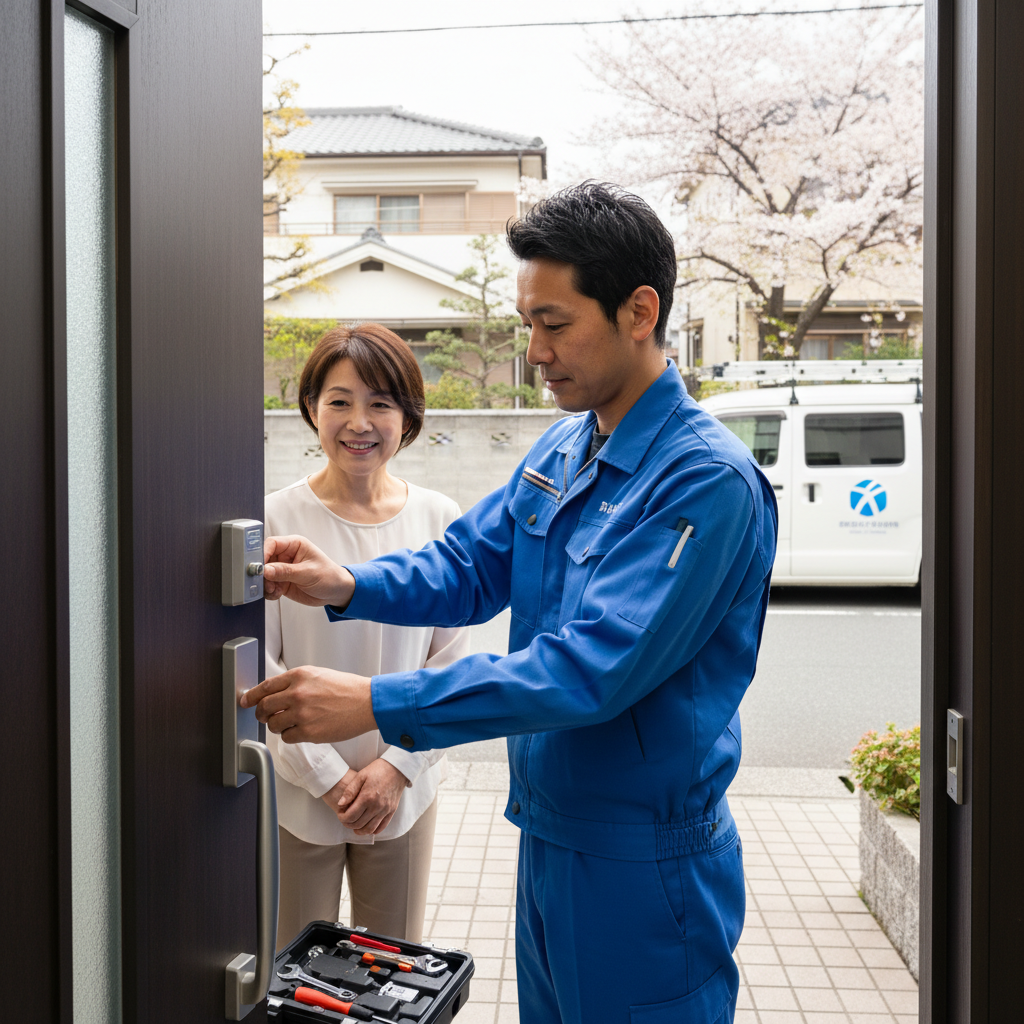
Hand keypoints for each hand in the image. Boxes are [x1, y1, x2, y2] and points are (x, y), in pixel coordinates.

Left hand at [239, 665, 375, 742]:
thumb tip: (275, 693)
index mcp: (299, 675)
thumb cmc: (347, 689)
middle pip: (264, 707)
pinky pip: (287, 738)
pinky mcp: (308, 732)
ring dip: (277, 726)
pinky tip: (301, 730)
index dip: (251, 696)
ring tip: (289, 723)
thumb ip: (296, 682)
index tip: (245, 701)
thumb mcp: (318, 675)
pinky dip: (290, 736)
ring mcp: (302, 713)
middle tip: (264, 716)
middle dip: (261, 714)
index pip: (265, 686)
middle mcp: (298, 693)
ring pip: (273, 725)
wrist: (367, 703)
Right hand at [262, 535, 355, 607]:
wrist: (336, 592)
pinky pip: (268, 586)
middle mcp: (286, 556)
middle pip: (264, 560)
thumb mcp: (308, 573)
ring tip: (274, 590)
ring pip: (264, 575)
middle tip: (264, 582)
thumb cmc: (329, 576)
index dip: (263, 554)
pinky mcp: (282, 582)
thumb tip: (265, 570)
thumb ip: (285, 571)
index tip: (259, 566)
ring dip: (265, 584)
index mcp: (294, 545)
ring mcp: (283, 569)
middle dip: (262, 573)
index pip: (272, 544)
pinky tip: (278, 594)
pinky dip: (269, 592)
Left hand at [326, 759, 408, 835]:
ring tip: (354, 827)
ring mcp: (385, 810)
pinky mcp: (392, 811)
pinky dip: (373, 830)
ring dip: (360, 830)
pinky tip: (367, 827)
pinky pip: (382, 827)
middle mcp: (377, 806)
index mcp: (367, 797)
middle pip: (358, 824)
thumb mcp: (361, 775)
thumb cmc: (378, 769)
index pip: (351, 816)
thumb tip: (340, 804)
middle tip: (345, 819)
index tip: (340, 814)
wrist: (398, 767)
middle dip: (348, 824)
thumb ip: (350, 791)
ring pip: (370, 829)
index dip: (342, 818)